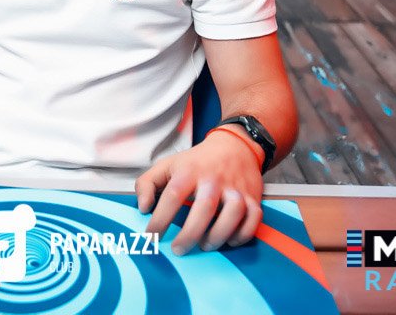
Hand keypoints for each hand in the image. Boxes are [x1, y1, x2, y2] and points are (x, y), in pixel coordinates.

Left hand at [135, 130, 264, 255]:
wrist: (234, 146)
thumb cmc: (196, 161)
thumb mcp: (167, 165)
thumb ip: (147, 183)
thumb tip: (142, 207)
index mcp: (189, 171)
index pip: (173, 196)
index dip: (160, 219)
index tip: (152, 236)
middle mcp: (213, 180)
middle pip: (204, 208)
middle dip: (189, 234)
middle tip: (178, 249)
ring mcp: (235, 189)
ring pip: (233, 213)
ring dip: (218, 235)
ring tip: (204, 245)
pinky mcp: (253, 197)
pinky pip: (254, 219)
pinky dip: (243, 234)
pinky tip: (229, 240)